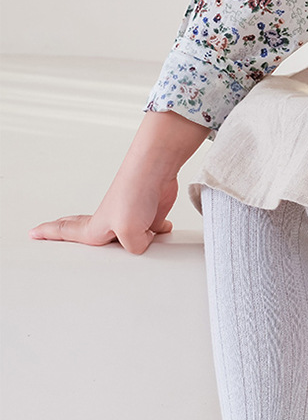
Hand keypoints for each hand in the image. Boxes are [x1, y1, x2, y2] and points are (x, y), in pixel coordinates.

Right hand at [29, 172, 177, 254]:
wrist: (156, 170)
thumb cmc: (134, 192)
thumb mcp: (129, 234)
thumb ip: (134, 249)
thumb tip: (145, 246)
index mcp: (96, 227)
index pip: (67, 232)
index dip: (49, 234)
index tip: (33, 233)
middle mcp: (111, 222)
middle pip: (87, 232)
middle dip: (71, 235)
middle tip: (53, 234)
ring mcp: (130, 218)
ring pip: (124, 237)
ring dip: (121, 243)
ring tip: (110, 248)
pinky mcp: (149, 215)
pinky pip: (152, 231)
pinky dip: (157, 233)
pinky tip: (162, 231)